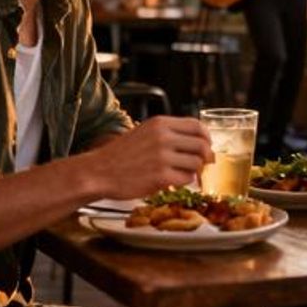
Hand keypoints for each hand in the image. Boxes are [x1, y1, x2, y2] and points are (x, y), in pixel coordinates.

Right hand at [91, 116, 213, 198]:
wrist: (99, 172)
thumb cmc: (122, 154)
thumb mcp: (145, 132)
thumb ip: (169, 133)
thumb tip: (198, 141)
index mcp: (161, 123)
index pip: (197, 126)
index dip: (207, 137)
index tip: (208, 145)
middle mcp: (164, 137)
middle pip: (202, 145)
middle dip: (206, 157)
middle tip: (204, 164)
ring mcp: (163, 157)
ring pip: (196, 163)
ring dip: (194, 171)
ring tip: (183, 174)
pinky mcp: (161, 176)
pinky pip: (186, 179)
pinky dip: (184, 182)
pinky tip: (173, 182)